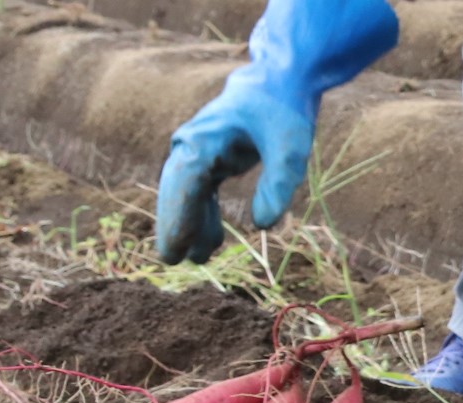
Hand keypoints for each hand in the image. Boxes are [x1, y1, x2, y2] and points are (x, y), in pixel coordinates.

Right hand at [156, 81, 312, 264]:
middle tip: (172, 260)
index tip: (175, 248)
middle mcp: (193, 142)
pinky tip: (212, 242)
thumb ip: (277, 185)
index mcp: (204, 137)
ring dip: (190, 224)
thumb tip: (262, 226)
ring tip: (199, 259)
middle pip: (176, 189)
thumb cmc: (284, 110)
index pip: (185, 182)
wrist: (282, 81)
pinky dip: (204, 215)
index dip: (178, 217)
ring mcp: (199, 150)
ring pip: (186, 193)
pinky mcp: (211, 157)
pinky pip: (200, 191)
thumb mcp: (290, 148)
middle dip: (174, 225)